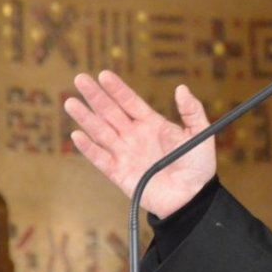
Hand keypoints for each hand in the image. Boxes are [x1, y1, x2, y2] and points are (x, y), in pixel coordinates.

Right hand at [64, 71, 216, 217]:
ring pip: (101, 132)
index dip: (117, 89)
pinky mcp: (119, 173)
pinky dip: (88, 148)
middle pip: (110, 112)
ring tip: (71, 102)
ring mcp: (125, 154)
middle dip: (95, 96)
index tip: (104, 74)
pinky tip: (77, 135)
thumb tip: (181, 88)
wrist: (193, 197)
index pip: (130, 102)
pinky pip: (100, 159)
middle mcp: (134, 136)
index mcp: (152, 124)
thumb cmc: (198, 165)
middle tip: (80, 78)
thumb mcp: (200, 134)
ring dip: (86, 117)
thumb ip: (192, 111)